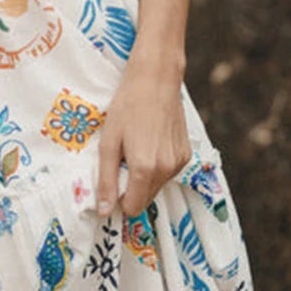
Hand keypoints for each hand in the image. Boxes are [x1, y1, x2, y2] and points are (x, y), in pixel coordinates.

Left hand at [95, 56, 191, 217]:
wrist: (156, 79)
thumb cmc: (127, 106)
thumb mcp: (108, 143)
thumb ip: (106, 180)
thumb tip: (103, 211)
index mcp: (144, 169)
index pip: (132, 208)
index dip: (119, 200)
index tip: (112, 182)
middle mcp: (166, 170)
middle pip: (145, 200)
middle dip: (131, 189)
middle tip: (122, 161)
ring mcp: (179, 163)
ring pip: (157, 187)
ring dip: (144, 178)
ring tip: (137, 148)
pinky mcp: (186, 154)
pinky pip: (168, 173)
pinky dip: (157, 166)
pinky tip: (151, 143)